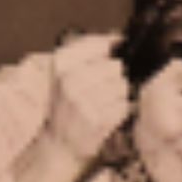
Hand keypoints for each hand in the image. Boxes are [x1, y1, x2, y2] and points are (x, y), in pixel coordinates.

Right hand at [44, 31, 129, 161]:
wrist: (57, 145)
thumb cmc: (64, 107)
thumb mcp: (64, 75)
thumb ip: (87, 53)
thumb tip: (117, 36)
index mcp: (60, 65)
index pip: (98, 43)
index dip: (111, 44)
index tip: (116, 46)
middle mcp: (70, 81)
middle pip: (115, 67)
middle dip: (114, 77)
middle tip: (100, 89)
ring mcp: (84, 102)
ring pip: (122, 86)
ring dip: (118, 95)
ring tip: (102, 103)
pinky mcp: (98, 120)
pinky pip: (124, 106)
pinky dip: (120, 111)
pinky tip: (106, 115)